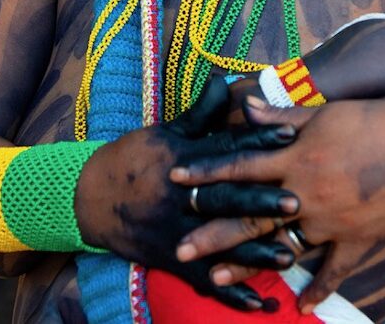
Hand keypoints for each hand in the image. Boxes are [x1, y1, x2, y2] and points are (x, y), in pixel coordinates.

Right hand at [74, 77, 300, 310]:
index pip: (225, 149)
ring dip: (254, 252)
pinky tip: (258, 304)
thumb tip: (224, 83)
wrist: (88, 197)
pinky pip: (202, 279)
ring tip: (289, 257)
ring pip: (219, 242)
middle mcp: (180, 196)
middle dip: (260, 201)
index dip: (258, 141)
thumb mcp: (165, 131)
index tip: (290, 135)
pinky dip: (230, 292)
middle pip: (225, 198)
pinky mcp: (170, 257)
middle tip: (296, 202)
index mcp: (183, 160)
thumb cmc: (133, 159)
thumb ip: (200, 114)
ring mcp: (175, 230)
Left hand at [169, 97, 384, 312]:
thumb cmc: (377, 123)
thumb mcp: (327, 113)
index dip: (206, 170)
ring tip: (216, 278)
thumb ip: (284, 120)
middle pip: (250, 215)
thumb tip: (248, 110)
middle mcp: (306, 194)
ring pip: (281, 246)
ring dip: (248, 263)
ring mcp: (331, 223)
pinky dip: (318, 288)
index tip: (175, 176)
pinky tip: (299, 306)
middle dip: (212, 232)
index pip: (241, 165)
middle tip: (179, 248)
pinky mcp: (357, 241)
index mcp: (298, 159)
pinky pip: (334, 271)